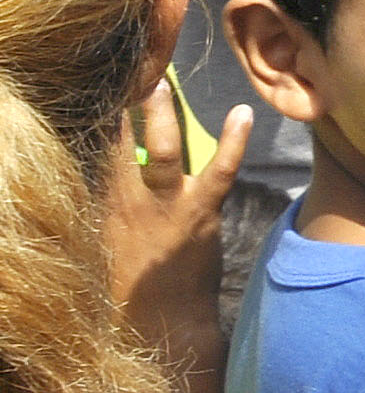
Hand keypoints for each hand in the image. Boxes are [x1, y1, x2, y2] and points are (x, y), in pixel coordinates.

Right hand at [101, 88, 247, 351]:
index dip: (96, 118)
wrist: (159, 323)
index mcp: (99, 204)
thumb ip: (101, 206)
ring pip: (160, 150)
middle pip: (116, 142)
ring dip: (160, 115)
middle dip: (119, 105)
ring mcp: (164, 206)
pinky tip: (243, 113)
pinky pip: (220, 171)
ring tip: (160, 81)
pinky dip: (234, 141)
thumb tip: (97, 173)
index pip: (92, 151)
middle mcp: (125, 200)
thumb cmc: (130, 283)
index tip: (97, 88)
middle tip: (123, 69)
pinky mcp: (199, 214)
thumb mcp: (101, 241)